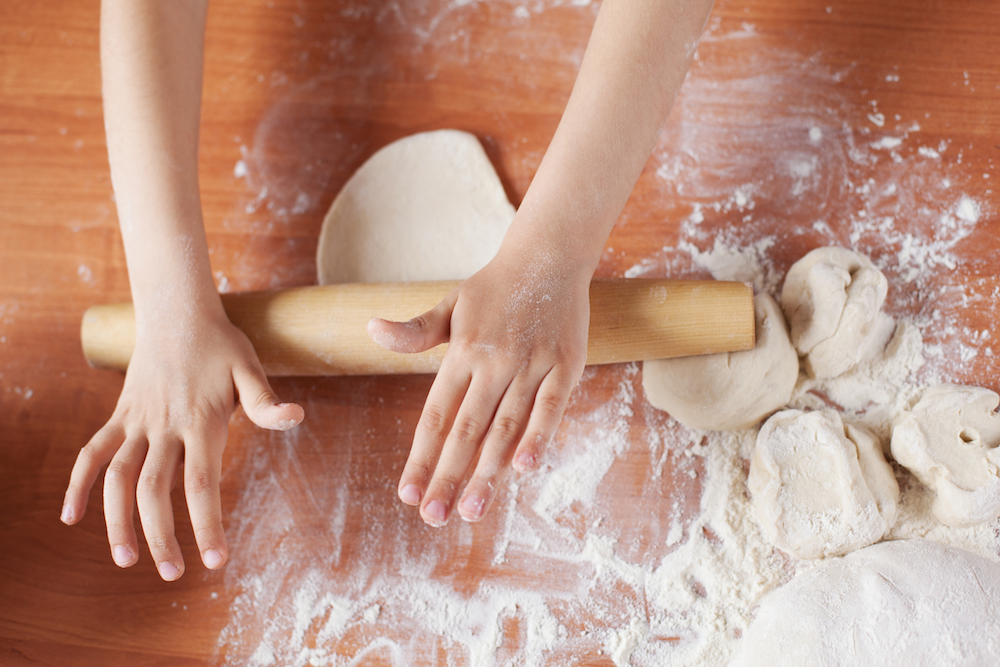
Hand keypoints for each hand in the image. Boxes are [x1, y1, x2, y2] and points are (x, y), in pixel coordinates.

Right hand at [61, 311, 302, 579]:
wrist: (176, 312)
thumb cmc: (221, 344)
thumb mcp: (250, 368)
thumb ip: (265, 400)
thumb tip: (296, 417)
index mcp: (200, 421)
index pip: (201, 484)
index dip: (207, 524)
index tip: (215, 560)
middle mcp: (164, 427)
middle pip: (155, 490)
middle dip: (162, 535)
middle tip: (172, 574)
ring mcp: (137, 422)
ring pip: (117, 479)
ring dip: (117, 521)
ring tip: (126, 560)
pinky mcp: (119, 417)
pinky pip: (91, 453)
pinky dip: (78, 483)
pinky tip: (71, 516)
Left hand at [368, 251, 590, 525]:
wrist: (548, 255)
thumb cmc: (494, 288)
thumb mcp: (449, 305)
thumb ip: (415, 332)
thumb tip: (370, 330)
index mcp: (461, 351)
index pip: (436, 415)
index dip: (422, 457)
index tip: (407, 493)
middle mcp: (493, 360)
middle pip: (466, 429)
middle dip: (448, 477)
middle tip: (433, 517)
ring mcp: (531, 363)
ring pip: (506, 425)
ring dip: (488, 471)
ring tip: (472, 510)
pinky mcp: (566, 365)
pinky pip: (550, 407)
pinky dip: (538, 436)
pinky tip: (524, 469)